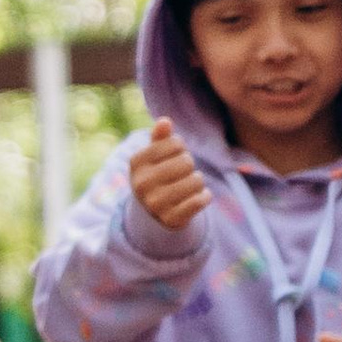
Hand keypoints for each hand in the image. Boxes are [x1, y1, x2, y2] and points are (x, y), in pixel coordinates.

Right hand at [126, 117, 207, 232]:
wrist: (152, 211)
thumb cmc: (157, 173)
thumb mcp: (154, 155)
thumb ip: (160, 137)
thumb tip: (165, 121)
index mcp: (136, 162)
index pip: (175, 143)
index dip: (180, 148)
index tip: (173, 156)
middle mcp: (142, 184)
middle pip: (186, 162)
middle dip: (189, 165)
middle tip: (181, 173)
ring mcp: (155, 203)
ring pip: (196, 181)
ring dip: (197, 182)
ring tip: (187, 185)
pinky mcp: (171, 219)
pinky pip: (200, 200)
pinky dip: (204, 196)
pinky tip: (197, 197)